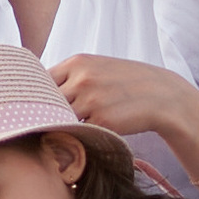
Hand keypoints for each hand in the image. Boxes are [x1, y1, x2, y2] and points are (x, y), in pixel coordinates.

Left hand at [47, 52, 198, 143]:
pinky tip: (85, 135)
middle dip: (45, 114)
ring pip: (59, 119)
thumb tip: (37, 94)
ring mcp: (91, 100)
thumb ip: (70, 77)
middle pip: (45, 101)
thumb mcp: (97, 69)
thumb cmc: (125, 84)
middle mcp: (81, 79)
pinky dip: (78, 136)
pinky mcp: (102, 121)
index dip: (37, 96)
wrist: (161, 96)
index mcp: (77, 62)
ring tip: (67, 131)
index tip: (37, 107)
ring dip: (61, 127)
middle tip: (46, 124)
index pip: (40, 81)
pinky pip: (78, 132)